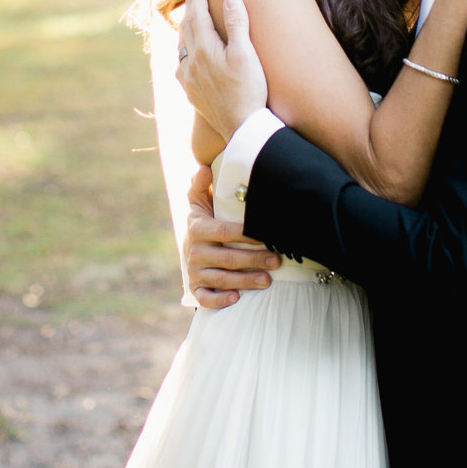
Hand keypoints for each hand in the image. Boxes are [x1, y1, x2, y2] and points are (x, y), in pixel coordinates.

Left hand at [176, 0, 268, 143]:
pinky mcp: (190, 92)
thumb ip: (237, 24)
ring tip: (191, 19)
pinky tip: (188, 54)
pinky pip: (181, 64)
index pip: (197, 15)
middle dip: (191, 8)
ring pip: (181, 46)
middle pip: (186, 27)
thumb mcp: (246, 54)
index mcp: (204, 49)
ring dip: (185, 28)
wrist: (242, 128)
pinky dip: (184, 50)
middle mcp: (190, 62)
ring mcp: (188, 79)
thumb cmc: (248, 90)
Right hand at [183, 165, 279, 308]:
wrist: (190, 247)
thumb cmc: (204, 220)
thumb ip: (201, 184)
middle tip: (277, 260)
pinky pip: (206, 297)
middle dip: (254, 260)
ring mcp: (194, 272)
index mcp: (197, 228)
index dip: (245, 234)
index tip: (266, 235)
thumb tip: (205, 168)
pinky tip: (237, 298)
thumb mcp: (199, 201)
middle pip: (227, 258)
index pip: (224, 232)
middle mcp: (194, 251)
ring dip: (246, 280)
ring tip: (268, 280)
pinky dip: (220, 299)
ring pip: (222, 279)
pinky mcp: (196, 288)